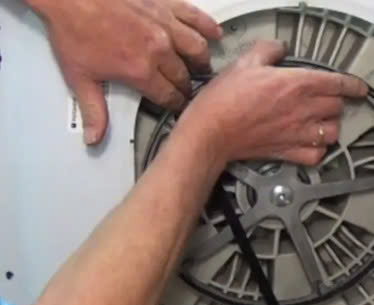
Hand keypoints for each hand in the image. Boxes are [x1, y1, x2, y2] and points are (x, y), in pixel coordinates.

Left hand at [27, 0, 222, 144]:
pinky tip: (215, 34)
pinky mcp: (166, 5)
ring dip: (202, 62)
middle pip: (185, 76)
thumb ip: (93, 111)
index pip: (170, 97)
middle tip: (186, 90)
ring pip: (198, 49)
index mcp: (141, 71)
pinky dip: (208, 27)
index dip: (176, 105)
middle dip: (187, 87)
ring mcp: (165, 25)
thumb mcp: (80, 77)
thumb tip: (94, 137)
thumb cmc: (74, 28)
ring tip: (201, 67)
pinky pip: (195, 17)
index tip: (178, 107)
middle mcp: (159, 49)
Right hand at [176, 41, 367, 166]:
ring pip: (332, 132)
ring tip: (323, 121)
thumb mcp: (245, 62)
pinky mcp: (287, 152)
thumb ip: (268, 51)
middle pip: (337, 107)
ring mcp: (296, 134)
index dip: (353, 84)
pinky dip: (318, 150)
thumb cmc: (224, 101)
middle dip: (337, 101)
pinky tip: (312, 143)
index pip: (337, 83)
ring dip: (331, 126)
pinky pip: (315, 155)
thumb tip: (278, 48)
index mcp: (295, 85)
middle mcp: (301, 110)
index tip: (359, 87)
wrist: (210, 131)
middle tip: (330, 99)